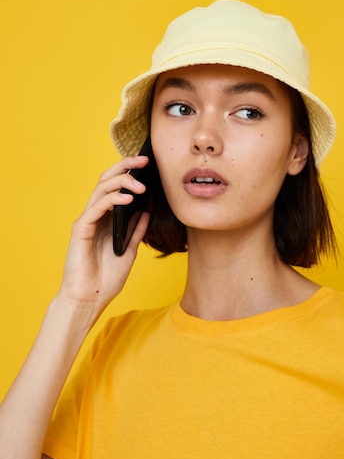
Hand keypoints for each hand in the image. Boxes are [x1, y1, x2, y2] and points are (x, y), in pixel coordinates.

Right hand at [58, 156, 150, 310]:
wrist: (90, 299)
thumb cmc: (106, 278)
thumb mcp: (128, 251)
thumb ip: (135, 231)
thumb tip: (145, 212)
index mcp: (106, 219)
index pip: (116, 187)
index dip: (130, 172)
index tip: (148, 164)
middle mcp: (95, 216)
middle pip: (107, 181)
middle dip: (125, 167)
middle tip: (144, 160)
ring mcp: (87, 221)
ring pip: (101, 189)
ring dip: (122, 182)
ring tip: (141, 184)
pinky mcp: (81, 229)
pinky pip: (96, 208)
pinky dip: (112, 200)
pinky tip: (128, 199)